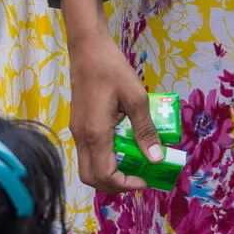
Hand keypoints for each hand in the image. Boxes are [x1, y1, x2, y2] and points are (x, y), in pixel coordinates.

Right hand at [67, 32, 155, 193]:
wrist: (87, 48)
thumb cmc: (111, 68)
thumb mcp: (136, 96)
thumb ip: (145, 129)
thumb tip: (156, 158)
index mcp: (95, 133)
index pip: (105, 175)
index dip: (125, 184)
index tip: (145, 179)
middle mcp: (81, 137)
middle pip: (91, 178)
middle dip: (115, 185)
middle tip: (138, 176)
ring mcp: (77, 131)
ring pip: (87, 167)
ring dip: (109, 173)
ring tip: (132, 164)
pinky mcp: (78, 124)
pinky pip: (88, 154)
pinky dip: (104, 160)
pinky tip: (122, 146)